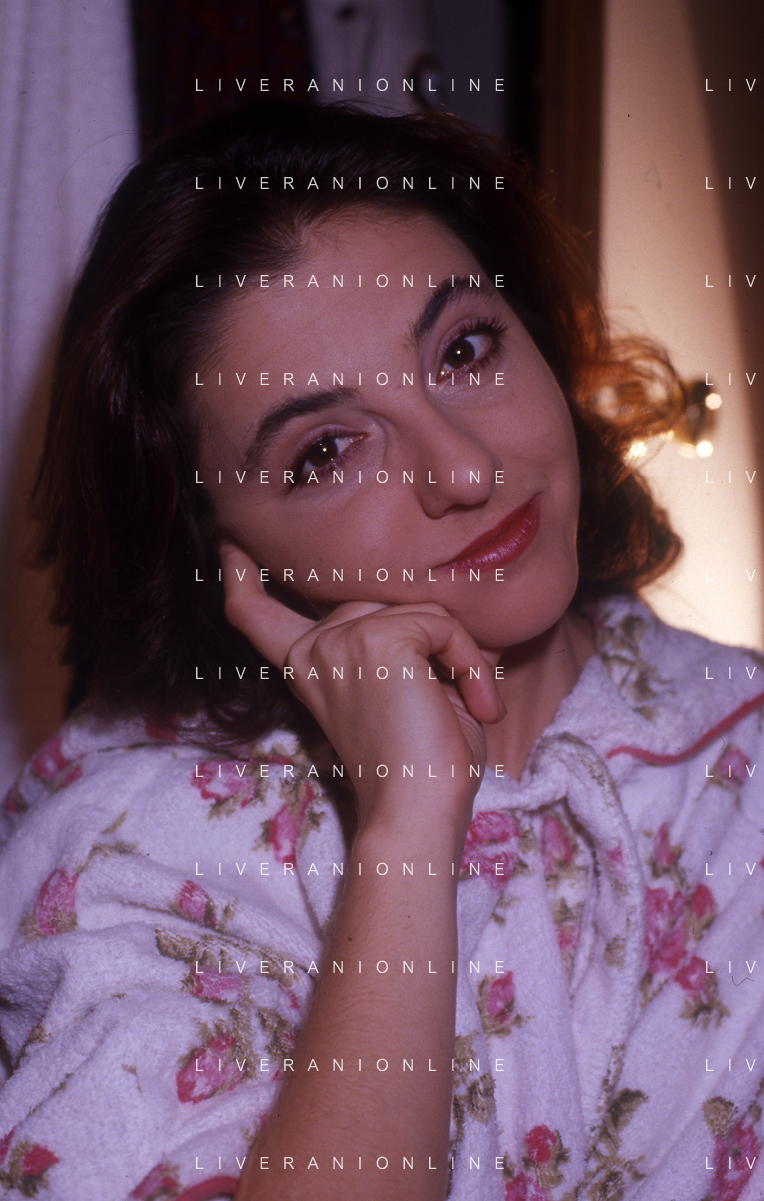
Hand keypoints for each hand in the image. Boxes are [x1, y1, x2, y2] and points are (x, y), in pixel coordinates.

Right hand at [219, 540, 504, 846]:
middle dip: (434, 636)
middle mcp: (314, 647)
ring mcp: (341, 638)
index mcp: (308, 663)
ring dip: (461, 656)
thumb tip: (441, 607)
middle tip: (461, 695)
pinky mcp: (379, 638)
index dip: (240, 577)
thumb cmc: (421, 765)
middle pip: (384, 598)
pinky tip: (474, 702)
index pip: (257, 612)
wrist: (418, 814)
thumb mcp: (402, 690)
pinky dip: (470, 661)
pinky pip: (443, 624)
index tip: (229, 546)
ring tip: (471, 705)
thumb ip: (400, 642)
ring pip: (422, 609)